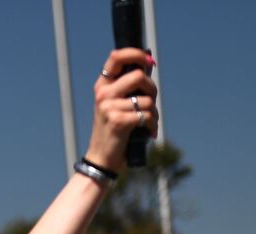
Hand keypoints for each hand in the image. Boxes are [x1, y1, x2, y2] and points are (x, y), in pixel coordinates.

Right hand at [84, 49, 157, 173]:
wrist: (102, 158)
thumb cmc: (114, 130)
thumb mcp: (116, 105)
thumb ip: (129, 87)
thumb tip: (149, 64)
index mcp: (102, 86)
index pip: (116, 56)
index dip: (136, 53)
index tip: (149, 61)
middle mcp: (103, 94)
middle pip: (138, 76)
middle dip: (152, 89)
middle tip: (151, 101)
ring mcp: (108, 107)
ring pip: (147, 99)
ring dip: (154, 112)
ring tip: (148, 122)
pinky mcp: (118, 121)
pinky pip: (146, 115)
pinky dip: (152, 124)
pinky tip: (149, 132)